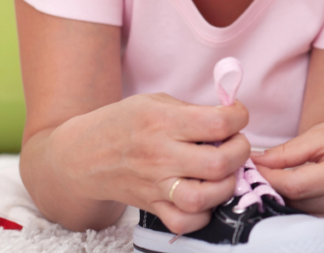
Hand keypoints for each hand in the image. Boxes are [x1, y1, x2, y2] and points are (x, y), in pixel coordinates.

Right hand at [48, 93, 251, 233]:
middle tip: (235, 145)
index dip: (239, 117)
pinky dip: (203, 214)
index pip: (218, 123)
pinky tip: (206, 196)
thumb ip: (193, 109)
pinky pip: (184, 222)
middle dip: (240, 152)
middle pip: (218, 163)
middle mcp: (161, 155)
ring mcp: (156, 185)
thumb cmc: (124, 123)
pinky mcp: (152, 206)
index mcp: (163, 122)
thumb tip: (231, 116)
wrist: (83, 156)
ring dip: (226, 185)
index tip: (237, 116)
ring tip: (224, 172)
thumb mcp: (156, 102)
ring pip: (203, 197)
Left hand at [252, 106, 323, 238]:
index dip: (267, 179)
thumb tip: (254, 162)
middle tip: (257, 178)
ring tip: (278, 186)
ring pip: (307, 218)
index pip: (293, 186)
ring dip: (289, 205)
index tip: (249, 169)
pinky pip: (323, 225)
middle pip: (298, 205)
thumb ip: (288, 152)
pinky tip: (301, 198)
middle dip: (274, 191)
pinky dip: (308, 213)